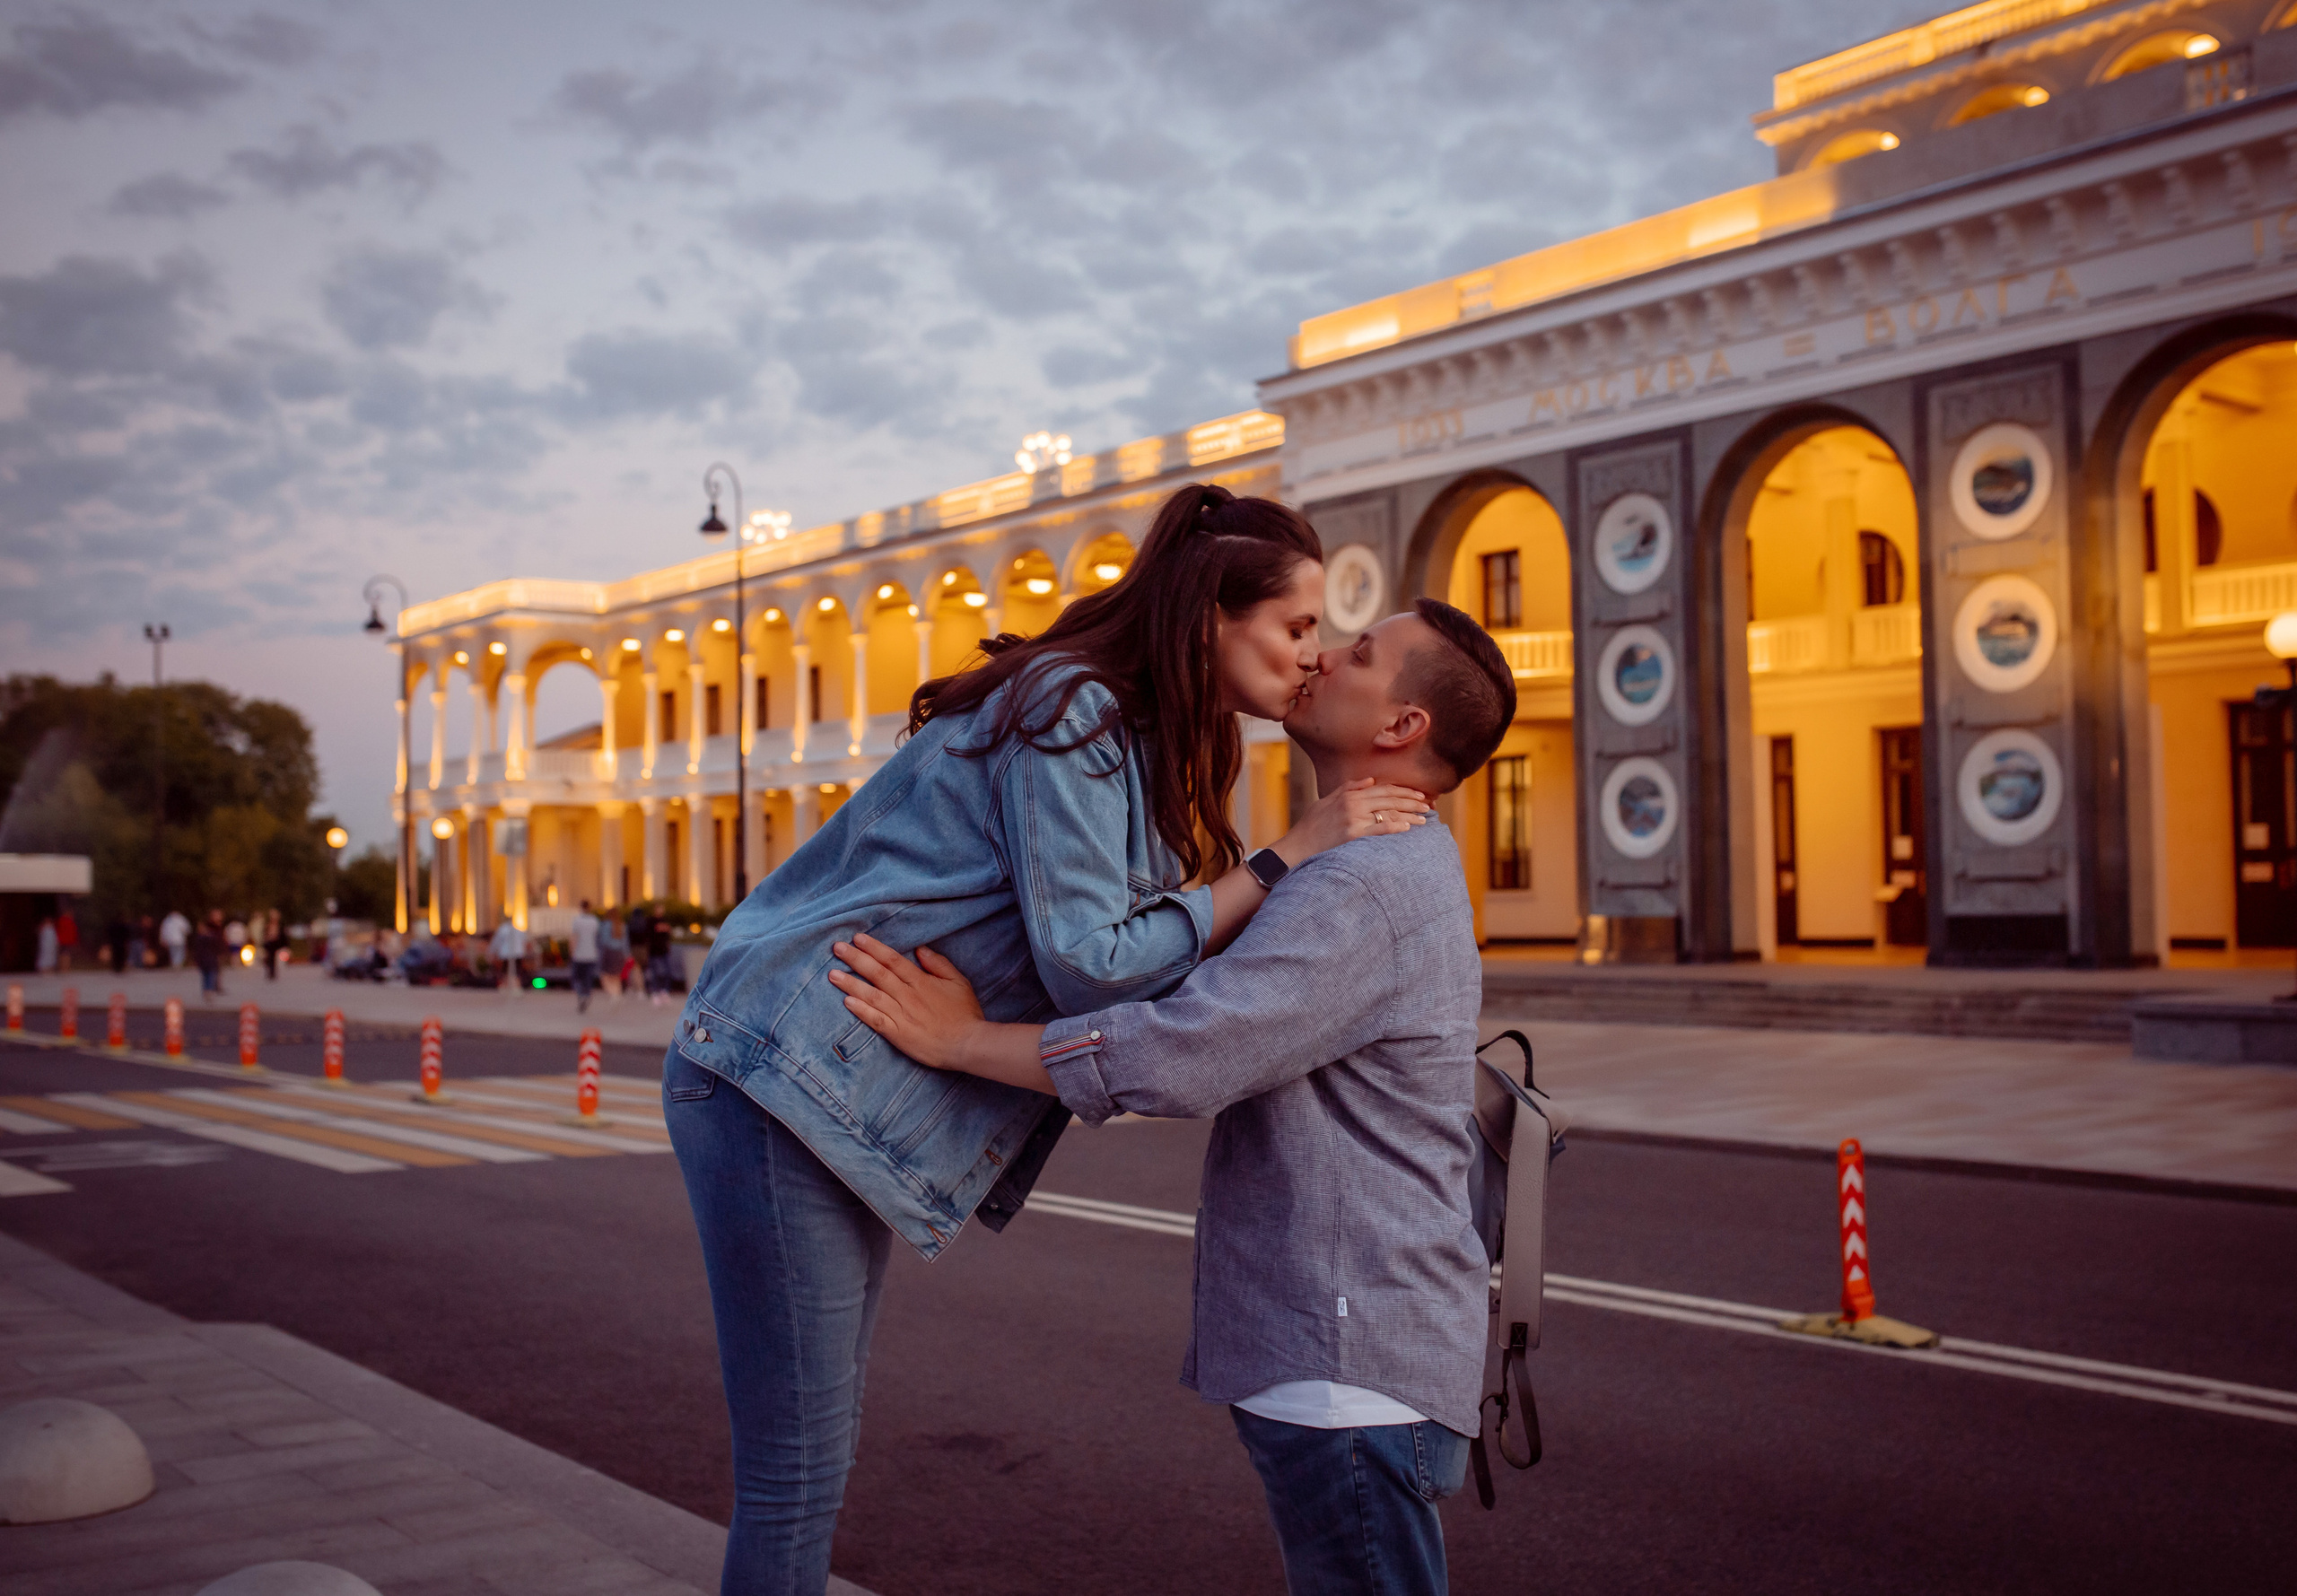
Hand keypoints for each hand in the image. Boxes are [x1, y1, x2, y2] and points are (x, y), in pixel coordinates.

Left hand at [828, 933, 984, 1069]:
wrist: (967, 1044)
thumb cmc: (965, 1013)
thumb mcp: (958, 982)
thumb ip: (938, 964)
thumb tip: (920, 949)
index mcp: (920, 981)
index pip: (892, 960)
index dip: (874, 948)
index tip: (858, 938)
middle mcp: (907, 995)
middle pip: (877, 973)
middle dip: (855, 959)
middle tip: (836, 948)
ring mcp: (901, 1015)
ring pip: (872, 995)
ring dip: (851, 983)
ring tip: (832, 974)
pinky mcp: (898, 1034)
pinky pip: (876, 1020)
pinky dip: (861, 1011)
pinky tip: (847, 1001)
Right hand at [1271, 777, 1431, 868]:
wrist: (1296, 847)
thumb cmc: (1310, 827)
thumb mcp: (1326, 802)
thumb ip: (1348, 789)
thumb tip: (1369, 780)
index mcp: (1348, 795)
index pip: (1382, 789)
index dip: (1403, 791)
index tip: (1419, 794)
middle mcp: (1352, 804)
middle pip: (1389, 799)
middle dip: (1411, 801)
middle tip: (1429, 805)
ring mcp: (1352, 819)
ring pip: (1387, 813)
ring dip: (1408, 815)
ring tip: (1425, 818)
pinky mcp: (1352, 836)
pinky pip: (1378, 829)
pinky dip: (1394, 826)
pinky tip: (1408, 827)